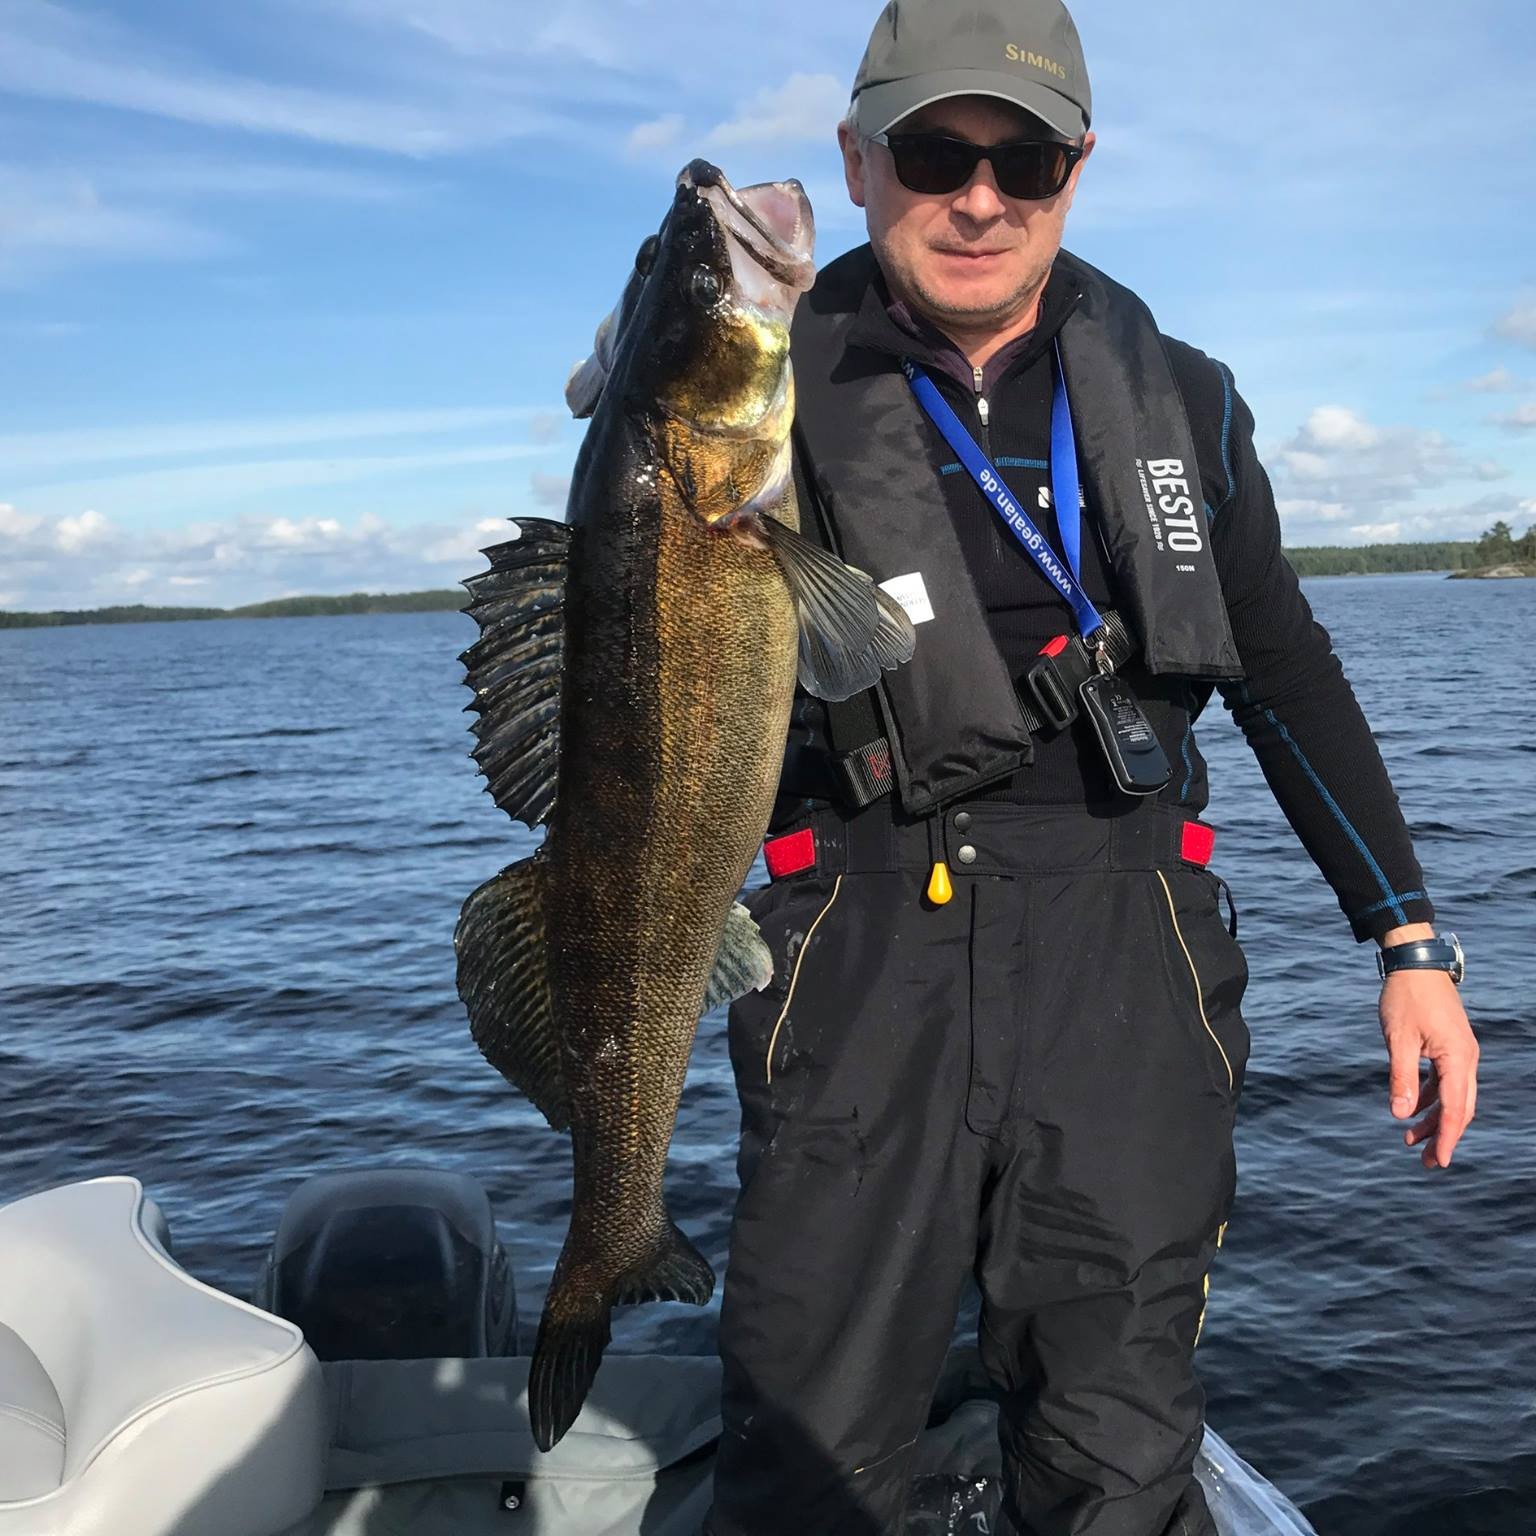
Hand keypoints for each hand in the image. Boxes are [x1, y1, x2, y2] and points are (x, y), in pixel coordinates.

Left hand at [1381, 968, 1478, 1168]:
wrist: (1415, 964)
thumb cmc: (1406, 998)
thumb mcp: (1398, 1039)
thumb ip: (1401, 1077)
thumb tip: (1400, 1114)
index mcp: (1458, 1058)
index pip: (1454, 1108)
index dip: (1445, 1137)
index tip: (1438, 1162)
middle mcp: (1466, 1058)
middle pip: (1459, 1107)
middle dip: (1443, 1136)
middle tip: (1426, 1163)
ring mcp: (1460, 1052)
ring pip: (1451, 1096)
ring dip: (1433, 1118)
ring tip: (1409, 1140)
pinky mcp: (1450, 1046)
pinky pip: (1445, 1080)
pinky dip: (1430, 1097)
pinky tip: (1411, 1109)